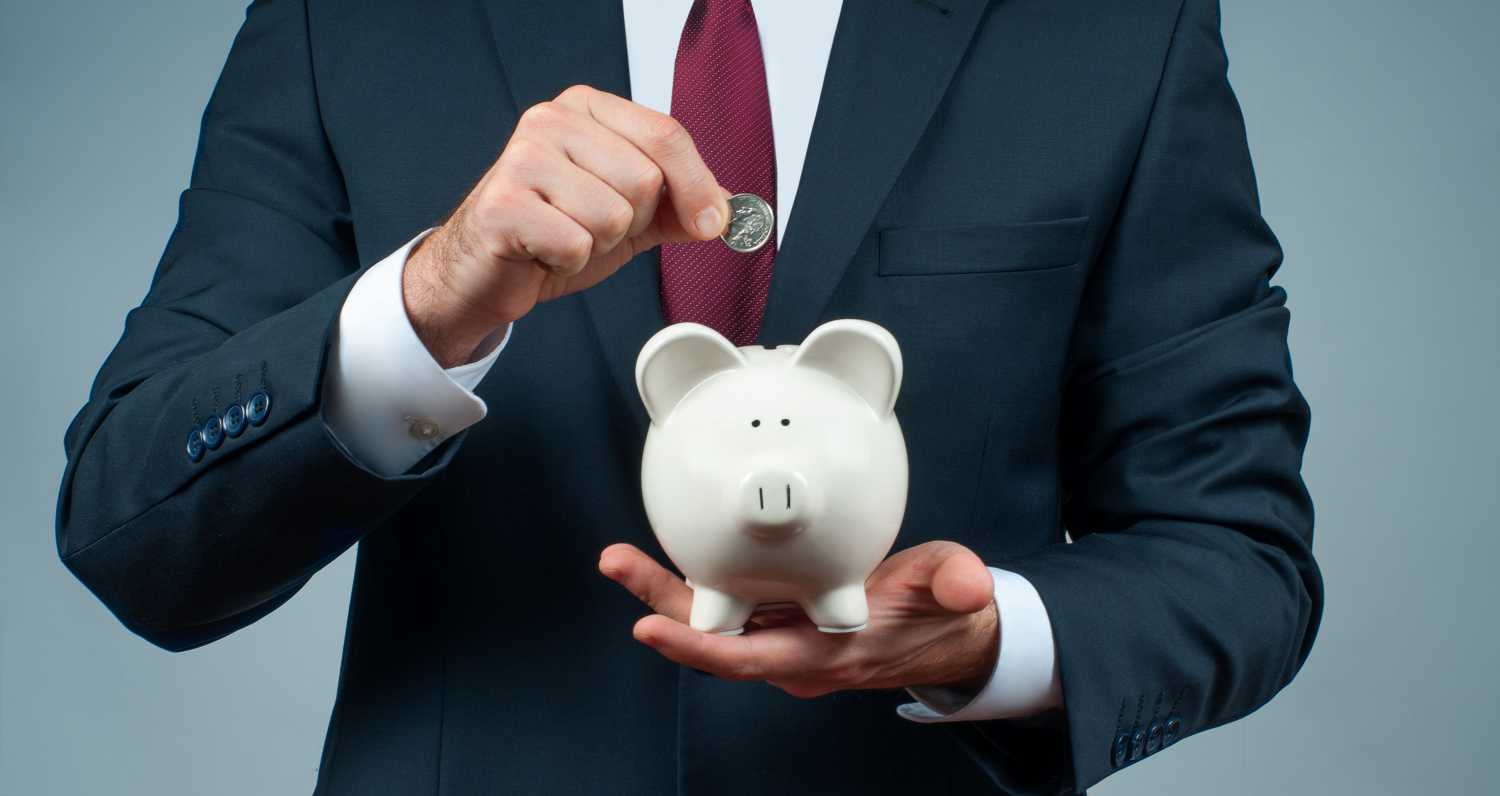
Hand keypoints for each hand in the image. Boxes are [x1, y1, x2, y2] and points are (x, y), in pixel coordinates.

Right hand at [403, 85, 730, 366]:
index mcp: (587, 108)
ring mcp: (522, 158)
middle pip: (644, 180)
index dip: (698, 186)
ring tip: (565, 237)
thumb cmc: (554, 232)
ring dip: (598, 244)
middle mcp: (551, 120)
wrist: (488, 271)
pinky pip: (576, 244)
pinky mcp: (503, 204)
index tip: (712, 223)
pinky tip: (544, 253)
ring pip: (613, 215)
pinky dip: (569, 262)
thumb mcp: (631, 215)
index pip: (666, 135)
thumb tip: (730, 210)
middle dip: (632, 222)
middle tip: (593, 226)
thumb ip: (680, 206)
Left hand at [598, 541, 999, 698]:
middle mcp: (795, 654)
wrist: (950, 633)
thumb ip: (959, 585)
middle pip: (713, 638)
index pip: (751, 658)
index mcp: (829, 652)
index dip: (699, 647)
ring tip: (620, 558)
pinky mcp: (783, 619)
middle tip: (616, 563)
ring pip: (713, 621)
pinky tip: (667, 556)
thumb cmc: (945, 611)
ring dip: (665, 592)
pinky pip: (728, 607)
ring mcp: (785, 639)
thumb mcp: (959, 591)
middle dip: (659, 604)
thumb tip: (969, 587)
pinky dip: (694, 585)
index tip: (650, 626)